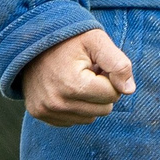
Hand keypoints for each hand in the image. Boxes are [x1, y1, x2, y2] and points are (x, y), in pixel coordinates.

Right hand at [22, 28, 136, 126]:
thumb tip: (129, 90)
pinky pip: (72, 121)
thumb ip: (118, 63)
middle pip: (103, 110)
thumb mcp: (96, 41)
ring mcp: (47, 111)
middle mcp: (58, 103)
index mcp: (74, 85)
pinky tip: (64, 88)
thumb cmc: (68, 38)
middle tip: (87, 72)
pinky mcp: (39, 114)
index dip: (109, 78)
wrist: (31, 39)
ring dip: (88, 100)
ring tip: (75, 79)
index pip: (113, 95)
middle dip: (101, 91)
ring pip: (89, 118)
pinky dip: (74, 107)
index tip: (96, 65)